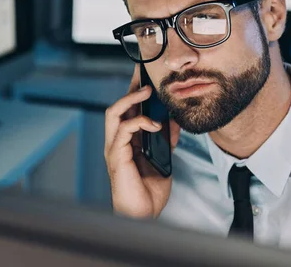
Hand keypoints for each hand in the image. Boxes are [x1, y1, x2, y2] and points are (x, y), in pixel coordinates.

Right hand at [104, 64, 180, 218]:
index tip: (146, 76)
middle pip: (118, 106)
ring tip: (146, 92)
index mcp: (126, 141)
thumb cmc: (148, 190)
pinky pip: (123, 130)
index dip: (135, 91)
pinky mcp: (116, 156)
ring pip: (114, 113)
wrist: (142, 214)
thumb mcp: (163, 157)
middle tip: (145, 76)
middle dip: (131, 89)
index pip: (128, 110)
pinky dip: (139, 123)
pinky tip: (154, 124)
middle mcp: (117, 141)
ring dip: (131, 99)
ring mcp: (114, 148)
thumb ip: (166, 139)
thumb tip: (175, 121)